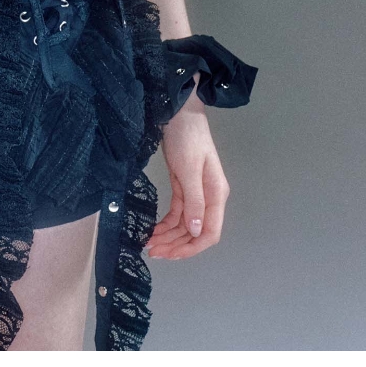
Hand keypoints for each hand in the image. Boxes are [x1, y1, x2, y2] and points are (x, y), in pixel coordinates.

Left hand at [145, 90, 229, 258]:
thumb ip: (194, 201)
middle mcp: (209, 197)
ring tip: (149, 244)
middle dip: (176, 245)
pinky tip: (154, 230)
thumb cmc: (187, 138)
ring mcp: (196, 192)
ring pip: (184, 224)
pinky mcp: (183, 186)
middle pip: (195, 232)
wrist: (179, 111)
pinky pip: (177, 212)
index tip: (171, 254)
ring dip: (169, 236)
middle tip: (153, 252)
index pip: (210, 232)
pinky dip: (166, 223)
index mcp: (216, 195)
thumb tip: (195, 232)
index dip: (192, 248)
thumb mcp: (189, 169)